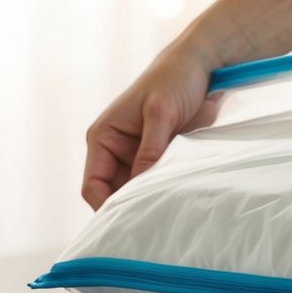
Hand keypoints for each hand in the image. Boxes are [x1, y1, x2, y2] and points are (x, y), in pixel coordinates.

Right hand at [82, 39, 220, 209]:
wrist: (199, 66)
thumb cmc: (173, 81)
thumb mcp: (161, 113)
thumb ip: (151, 149)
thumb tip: (140, 184)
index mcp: (103, 138)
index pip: (92, 186)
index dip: (106, 207)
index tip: (129, 222)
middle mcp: (115, 151)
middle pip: (114, 195)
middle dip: (130, 209)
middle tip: (153, 226)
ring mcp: (137, 156)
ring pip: (136, 192)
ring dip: (149, 201)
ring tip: (167, 216)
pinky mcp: (158, 158)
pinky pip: (156, 183)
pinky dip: (164, 192)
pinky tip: (178, 202)